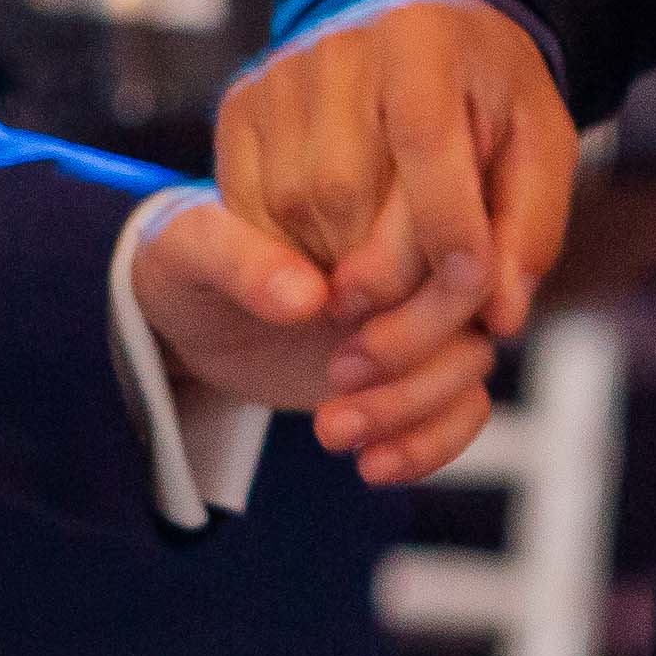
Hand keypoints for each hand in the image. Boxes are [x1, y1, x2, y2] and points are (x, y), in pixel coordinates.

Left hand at [128, 189, 506, 480]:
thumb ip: (241, 260)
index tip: (336, 311)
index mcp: (366, 189)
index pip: (428, 223)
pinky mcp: (421, 366)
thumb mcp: (189, 253)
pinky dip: (433, 443)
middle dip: (409, 351)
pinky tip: (373, 466)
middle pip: (465, 296)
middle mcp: (408, 246)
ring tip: (331, 431)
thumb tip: (306, 295)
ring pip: (469, 356)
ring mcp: (422, 309)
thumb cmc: (186, 264)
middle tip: (336, 378)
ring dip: (412, 406)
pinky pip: (467, 407)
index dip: (398, 275)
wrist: (185, 319)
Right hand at [215, 0, 582, 355]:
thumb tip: (499, 317)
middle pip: (345, 190)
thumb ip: (530, 229)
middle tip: (422, 305)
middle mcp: (337, 47)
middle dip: (388, 272)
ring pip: (294, 209)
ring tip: (386, 275)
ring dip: (338, 269)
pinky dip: (290, 255)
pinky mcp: (239, 108)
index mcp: (422, 37)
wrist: (414, 43)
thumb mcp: (539, 149)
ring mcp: (277, 77)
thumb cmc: (484, 102)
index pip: (423, 140)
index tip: (469, 286)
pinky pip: (248, 209)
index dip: (446, 227)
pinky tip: (338, 254)